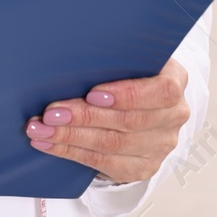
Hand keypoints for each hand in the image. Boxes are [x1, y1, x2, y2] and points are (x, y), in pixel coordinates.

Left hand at [23, 58, 189, 184]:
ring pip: (112, 145)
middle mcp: (173, 115)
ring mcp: (160, 144)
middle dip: (84, 117)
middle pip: (127, 121)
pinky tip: (50, 144)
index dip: (126, 94)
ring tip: (41, 130)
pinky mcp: (144, 166)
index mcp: (175, 80)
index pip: (161, 91)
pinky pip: (104, 163)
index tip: (91, 93)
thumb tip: (71, 50)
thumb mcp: (130, 56)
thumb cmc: (129, 71)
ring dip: (70, 137)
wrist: (144, 103)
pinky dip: (71, 152)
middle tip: (50, 113)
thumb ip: (113, 56)